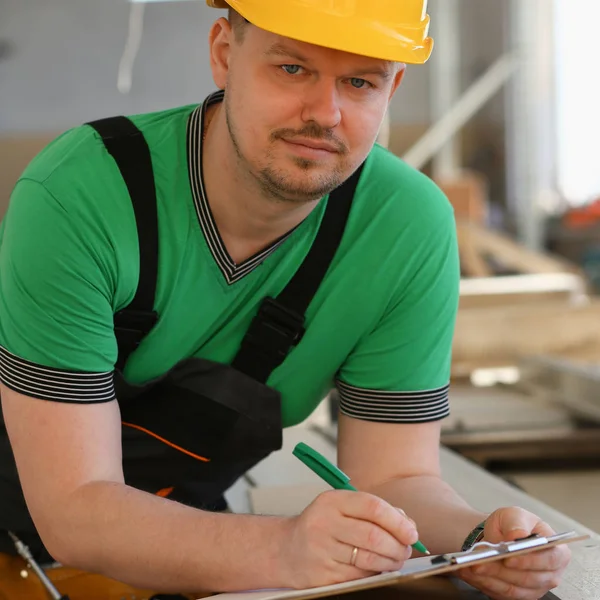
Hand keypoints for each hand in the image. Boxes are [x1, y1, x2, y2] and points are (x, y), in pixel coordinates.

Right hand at [279, 490, 417, 588]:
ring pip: (368, 559)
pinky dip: (374, 573)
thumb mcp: (341, 508)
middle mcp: (323, 523)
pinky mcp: (322, 575)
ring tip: (396, 559)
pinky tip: (377, 567)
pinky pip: (359, 576)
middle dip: (397, 545)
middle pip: (373, 535)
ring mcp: (321, 550)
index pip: (372, 506)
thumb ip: (373, 511)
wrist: (285, 549)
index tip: (411, 532)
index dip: (397, 521)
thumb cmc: (323, 525)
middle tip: (406, 549)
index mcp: (331, 501)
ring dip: (390, 562)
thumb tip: (407, 524)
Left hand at [459, 507, 570, 599]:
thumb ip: (516, 523)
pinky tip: (469, 572)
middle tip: (480, 562)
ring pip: (512, 588)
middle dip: (501, 570)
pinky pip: (500, 593)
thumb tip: (517, 535)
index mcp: (556, 551)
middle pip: (528, 578)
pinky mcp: (518, 595)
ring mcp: (535, 587)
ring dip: (489, 577)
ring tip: (471, 565)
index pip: (548, 560)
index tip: (508, 558)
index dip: (528, 561)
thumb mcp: (514, 515)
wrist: (499, 535)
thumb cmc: (512, 525)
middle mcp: (550, 573)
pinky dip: (483, 582)